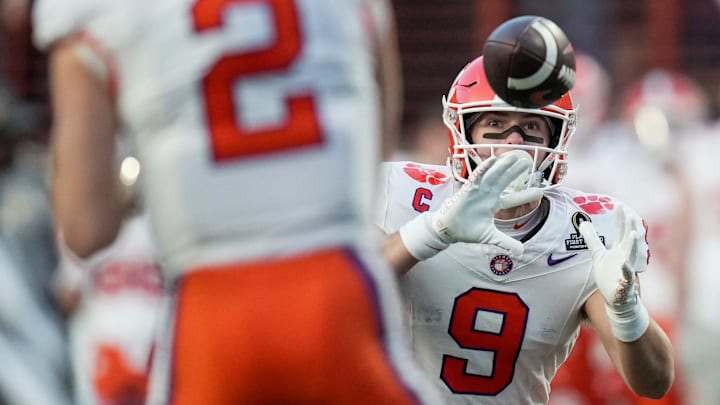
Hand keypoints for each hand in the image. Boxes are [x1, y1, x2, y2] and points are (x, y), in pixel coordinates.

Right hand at [399, 151, 530, 259]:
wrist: (449, 230)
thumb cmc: (467, 230)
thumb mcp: (490, 237)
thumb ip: (506, 242)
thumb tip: (521, 252)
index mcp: (494, 205)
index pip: (513, 199)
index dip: (526, 195)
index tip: (540, 191)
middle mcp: (488, 195)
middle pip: (505, 181)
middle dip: (515, 172)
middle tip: (527, 162)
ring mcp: (478, 191)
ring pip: (493, 176)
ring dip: (503, 166)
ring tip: (515, 156)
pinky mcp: (468, 189)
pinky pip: (476, 177)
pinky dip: (484, 169)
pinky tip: (492, 160)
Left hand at [579, 207, 649, 341]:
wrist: (617, 299)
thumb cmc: (609, 274)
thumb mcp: (598, 254)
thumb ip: (592, 239)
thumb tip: (583, 223)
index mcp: (619, 249)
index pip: (620, 231)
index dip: (620, 219)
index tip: (618, 205)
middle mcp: (625, 257)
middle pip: (628, 239)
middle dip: (629, 227)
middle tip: (630, 213)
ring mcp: (626, 270)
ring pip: (631, 256)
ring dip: (633, 245)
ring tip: (633, 234)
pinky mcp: (625, 284)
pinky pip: (627, 278)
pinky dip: (627, 272)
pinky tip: (625, 265)